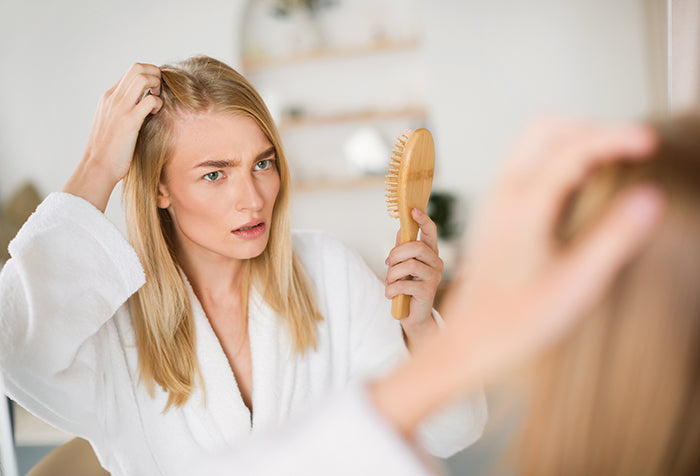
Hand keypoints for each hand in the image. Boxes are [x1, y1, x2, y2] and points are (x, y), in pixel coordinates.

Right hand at [63, 63, 162, 211]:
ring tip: (159, 100)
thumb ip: (124, 110)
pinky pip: (149, 100)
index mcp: (108, 97)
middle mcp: (113, 98)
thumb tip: (143, 105)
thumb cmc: (109, 150)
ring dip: (157, 85)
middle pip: (137, 68)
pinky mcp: (129, 121)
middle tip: (161, 91)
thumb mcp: (113, 123)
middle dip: (155, 74)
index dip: (149, 74)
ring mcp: (120, 108)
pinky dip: (158, 103)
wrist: (97, 167)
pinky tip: (156, 114)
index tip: (157, 88)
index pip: (131, 71)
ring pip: (143, 78)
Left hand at [384, 208, 442, 348]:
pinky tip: (391, 294)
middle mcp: (436, 262)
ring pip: (409, 264)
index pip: (430, 232)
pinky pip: (405, 283)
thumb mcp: (402, 267)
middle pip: (416, 246)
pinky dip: (392, 288)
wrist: (413, 317)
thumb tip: (400, 230)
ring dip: (393, 274)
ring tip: (390, 282)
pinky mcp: (428, 291)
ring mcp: (434, 277)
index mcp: (430, 253)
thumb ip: (402, 250)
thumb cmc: (407, 289)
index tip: (413, 210)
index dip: (423, 220)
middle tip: (388, 263)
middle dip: (396, 254)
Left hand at [442, 119, 663, 383]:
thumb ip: (613, 239)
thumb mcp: (575, 286)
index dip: (615, 136)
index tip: (650, 140)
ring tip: (611, 159)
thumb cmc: (514, 324)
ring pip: (532, 144)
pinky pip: (525, 164)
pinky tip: (580, 184)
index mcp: (523, 207)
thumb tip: (649, 197)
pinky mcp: (494, 212)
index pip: (572, 149)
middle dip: (591, 127)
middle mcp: (503, 195)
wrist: (467, 342)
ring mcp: (495, 201)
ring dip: (572, 139)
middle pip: (545, 130)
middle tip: (630, 146)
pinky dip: (556, 157)